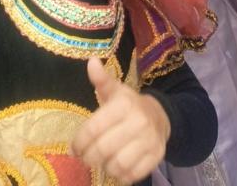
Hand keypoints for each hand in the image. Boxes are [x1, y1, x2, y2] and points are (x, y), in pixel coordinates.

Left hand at [72, 57, 170, 183]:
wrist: (161, 116)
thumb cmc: (130, 106)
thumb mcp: (115, 92)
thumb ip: (102, 80)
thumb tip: (91, 61)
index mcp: (124, 104)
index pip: (91, 130)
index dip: (78, 143)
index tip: (75, 148)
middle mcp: (139, 121)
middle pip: (100, 151)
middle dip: (88, 157)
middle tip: (87, 156)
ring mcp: (149, 140)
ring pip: (115, 166)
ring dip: (105, 167)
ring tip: (104, 160)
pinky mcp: (156, 156)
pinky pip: (131, 176)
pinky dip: (121, 176)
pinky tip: (119, 165)